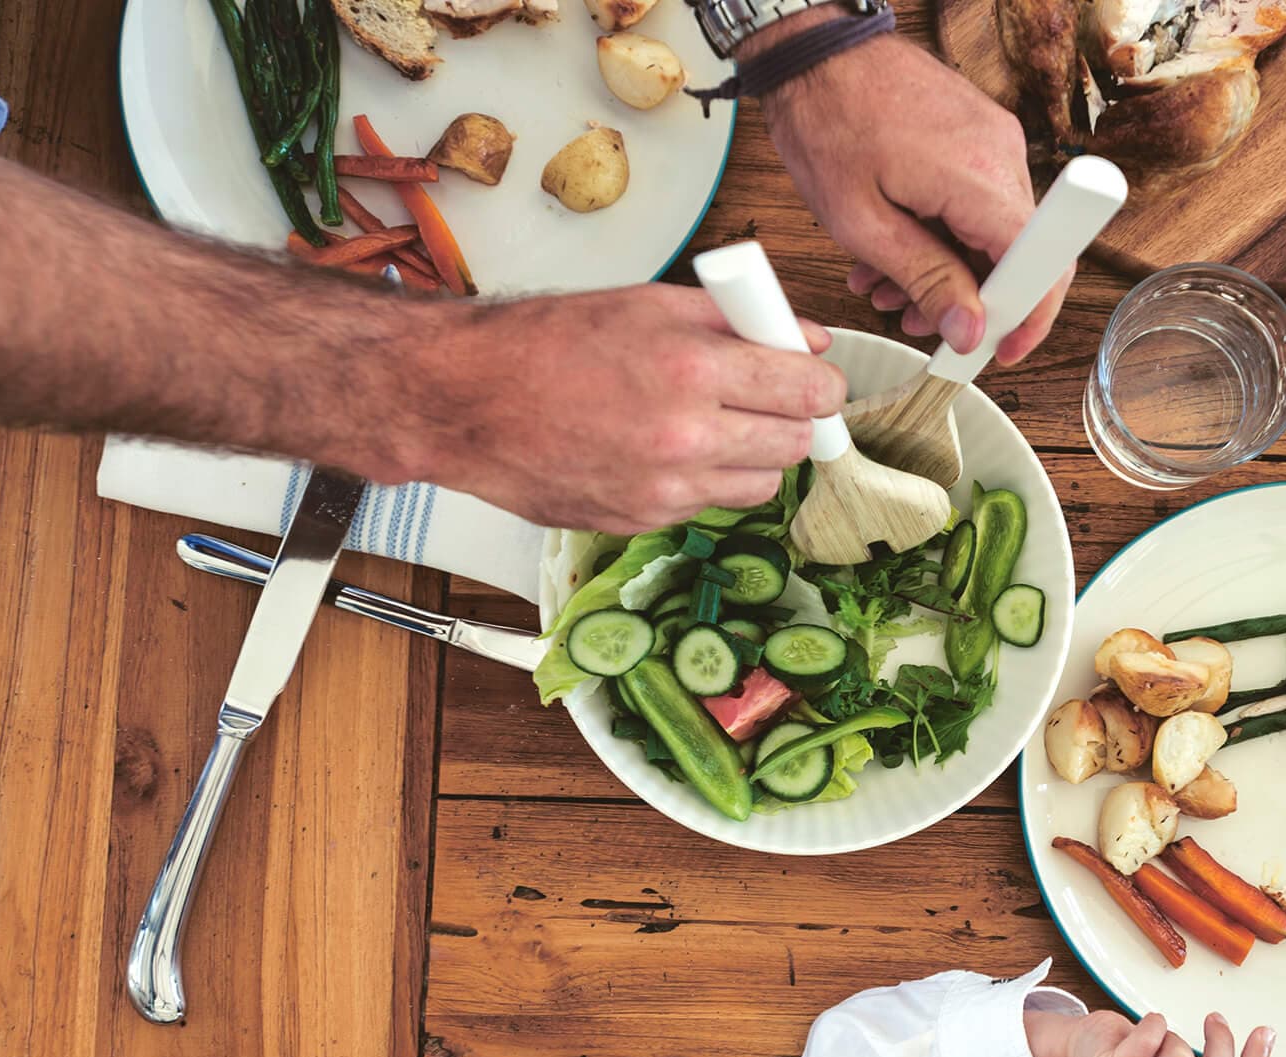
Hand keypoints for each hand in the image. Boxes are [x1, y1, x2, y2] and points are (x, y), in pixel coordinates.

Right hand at [389, 283, 844, 532]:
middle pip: (797, 445)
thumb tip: (806, 340)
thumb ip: (737, 319)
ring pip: (759, 486)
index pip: (810, 391)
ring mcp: (663, 489)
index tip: (814, 379)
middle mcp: (685, 438)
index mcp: (693, 370)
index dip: (822, 384)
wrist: (463, 400)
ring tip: (711, 423)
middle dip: (792, 419)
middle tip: (767, 398)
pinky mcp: (639, 523)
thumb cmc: (542, 344)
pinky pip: (704, 505)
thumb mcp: (647, 304)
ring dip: (752, 455)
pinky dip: (700, 480)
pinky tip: (661, 449)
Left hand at [756, 27, 1063, 365]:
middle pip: (1018, 252)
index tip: (1003, 348)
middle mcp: (1000, 153)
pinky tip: (897, 247)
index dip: (1030, 318)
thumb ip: (924, 279)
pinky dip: (945, 232)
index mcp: (978, 178)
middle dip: (972, 299)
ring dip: (949, 268)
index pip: (1042, 265)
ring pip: (993, 229)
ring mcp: (992, 138)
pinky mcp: (977, 132)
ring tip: (888, 286)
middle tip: (921, 323)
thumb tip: (969, 330)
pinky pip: (978, 199)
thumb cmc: (826, 120)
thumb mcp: (862, 222)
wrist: (814, 52)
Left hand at [1025, 1008, 1274, 1056]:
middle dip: (1221, 1040)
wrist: (1088, 1055)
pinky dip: (1152, 1023)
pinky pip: (1151, 1040)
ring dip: (1172, 1036)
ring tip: (1155, 1044)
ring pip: (1182, 1056)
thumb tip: (1268, 1036)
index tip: (1264, 1031)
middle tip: (1214, 1019)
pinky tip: (1142, 1030)